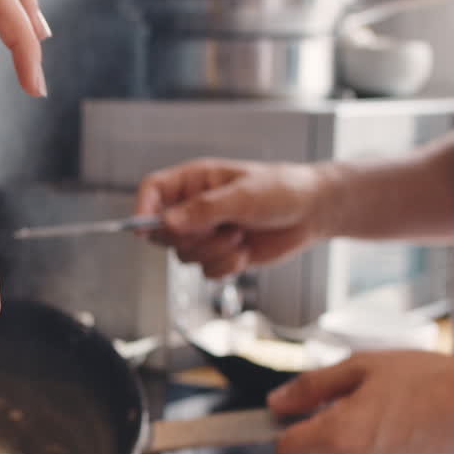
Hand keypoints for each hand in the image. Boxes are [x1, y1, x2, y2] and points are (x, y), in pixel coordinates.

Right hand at [135, 158, 337, 277]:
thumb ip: (203, 209)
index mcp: (194, 182)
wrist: (312, 214)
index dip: (142, 209)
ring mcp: (205, 233)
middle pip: (162, 231)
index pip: (152, 191)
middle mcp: (193, 208)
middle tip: (218, 229)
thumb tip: (167, 222)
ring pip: (183, 255)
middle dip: (192, 237)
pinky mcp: (218, 254)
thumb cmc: (282, 190)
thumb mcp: (243, 195)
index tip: (143, 229)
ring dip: (213, 252)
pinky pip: (204, 271)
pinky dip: (225, 267)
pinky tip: (244, 252)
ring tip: (239, 236)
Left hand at [268, 350, 453, 453]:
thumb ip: (311, 388)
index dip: (285, 436)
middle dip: (335, 430)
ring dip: (365, 441)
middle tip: (366, 400)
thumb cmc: (428, 380)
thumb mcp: (361, 368)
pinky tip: (414, 429)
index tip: (294, 420)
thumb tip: (277, 403)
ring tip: (397, 411)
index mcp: (340, 437)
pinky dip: (390, 453)